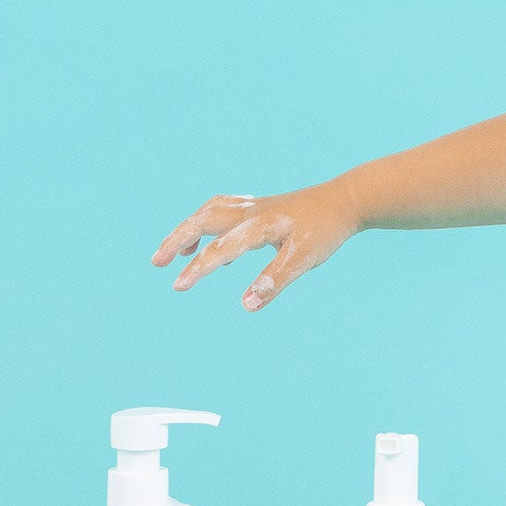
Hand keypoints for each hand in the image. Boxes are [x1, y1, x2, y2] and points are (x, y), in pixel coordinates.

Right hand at [151, 180, 360, 309]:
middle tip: (157, 262)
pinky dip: (210, 223)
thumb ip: (274, 281)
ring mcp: (255, 206)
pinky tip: (215, 244)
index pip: (220, 248)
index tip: (178, 285)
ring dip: (189, 229)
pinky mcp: (261, 206)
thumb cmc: (326, 230)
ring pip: (211, 212)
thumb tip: (246, 305)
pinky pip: (225, 210)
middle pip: (203, 221)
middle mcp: (251, 211)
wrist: (348, 200)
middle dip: (177, 240)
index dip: (198, 268)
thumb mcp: (303, 260)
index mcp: (259, 225)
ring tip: (178, 252)